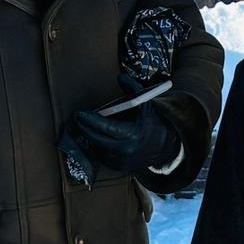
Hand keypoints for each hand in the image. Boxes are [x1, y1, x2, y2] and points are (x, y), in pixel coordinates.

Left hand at [61, 100, 183, 176]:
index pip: (105, 127)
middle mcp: (125, 150)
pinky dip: (98, 146)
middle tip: (77, 118)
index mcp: (132, 134)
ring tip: (84, 126)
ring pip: (97, 147)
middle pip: (96, 139)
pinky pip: (102, 156)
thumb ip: (133, 89)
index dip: (90, 120)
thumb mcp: (146, 104)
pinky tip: (97, 137)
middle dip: (83, 128)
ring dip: (90, 137)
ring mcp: (121, 161)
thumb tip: (120, 77)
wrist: (166, 147)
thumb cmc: (153, 123)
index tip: (79, 114)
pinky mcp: (119, 167)